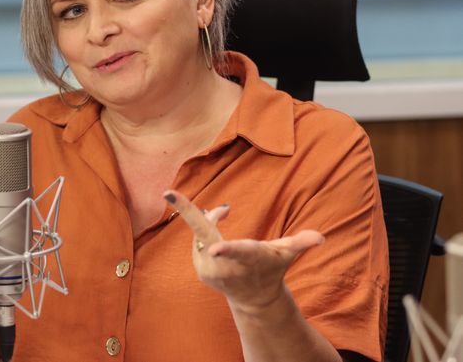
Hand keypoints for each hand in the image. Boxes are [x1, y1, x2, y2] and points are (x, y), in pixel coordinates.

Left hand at [163, 189, 323, 313]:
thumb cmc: (271, 268)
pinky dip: (205, 226)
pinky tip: (217, 221)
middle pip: (203, 233)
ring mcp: (209, 268)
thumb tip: (321, 238)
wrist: (255, 298)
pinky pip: (198, 238)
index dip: (227, 250)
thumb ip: (300, 244)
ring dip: (210, 218)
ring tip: (224, 211)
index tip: (214, 248)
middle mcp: (225, 265)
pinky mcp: (199, 268)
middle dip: (186, 212)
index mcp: (248, 258)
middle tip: (168, 191)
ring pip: (202, 231)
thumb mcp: (286, 254)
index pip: (237, 253)